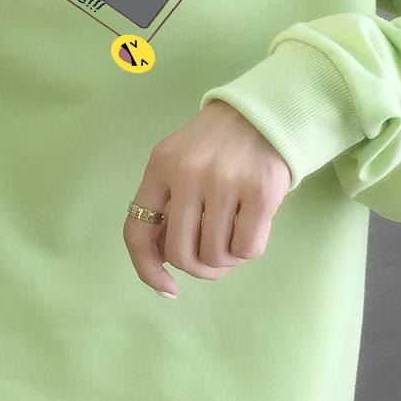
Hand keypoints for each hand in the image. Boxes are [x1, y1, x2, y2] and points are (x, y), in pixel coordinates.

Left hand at [123, 101, 292, 298]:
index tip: (167, 288)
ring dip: (226, 259)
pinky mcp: (261, 191)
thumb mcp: (178, 162)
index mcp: (159, 166)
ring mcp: (225, 181)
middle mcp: (188, 173)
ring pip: (215, 256)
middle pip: (181, 254)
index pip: (137, 231)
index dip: (147, 269)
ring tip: (233, 234)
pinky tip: (251, 227)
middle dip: (197, 268)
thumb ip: (167, 205)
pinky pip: (247, 248)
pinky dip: (248, 249)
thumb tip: (161, 262)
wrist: (263, 112)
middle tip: (212, 260)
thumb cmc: (216, 146)